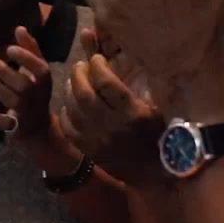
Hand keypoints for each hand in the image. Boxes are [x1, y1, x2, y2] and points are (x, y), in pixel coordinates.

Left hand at [0, 26, 52, 139]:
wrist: (39, 129)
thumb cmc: (36, 93)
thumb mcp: (37, 73)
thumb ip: (30, 50)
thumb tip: (20, 28)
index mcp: (44, 82)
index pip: (40, 70)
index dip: (26, 58)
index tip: (10, 48)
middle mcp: (37, 98)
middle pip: (23, 85)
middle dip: (4, 72)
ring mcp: (27, 114)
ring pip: (12, 101)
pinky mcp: (16, 128)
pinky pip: (3, 123)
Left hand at [61, 29, 167, 185]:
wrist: (153, 171)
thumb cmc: (157, 130)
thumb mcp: (154, 103)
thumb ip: (133, 78)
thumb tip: (118, 51)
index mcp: (135, 114)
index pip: (107, 83)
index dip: (97, 65)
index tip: (97, 59)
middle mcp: (114, 128)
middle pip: (85, 95)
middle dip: (79, 74)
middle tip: (81, 66)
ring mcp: (99, 142)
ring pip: (73, 109)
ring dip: (70, 89)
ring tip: (75, 81)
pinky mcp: (89, 151)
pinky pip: (68, 127)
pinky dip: (66, 111)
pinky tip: (72, 103)